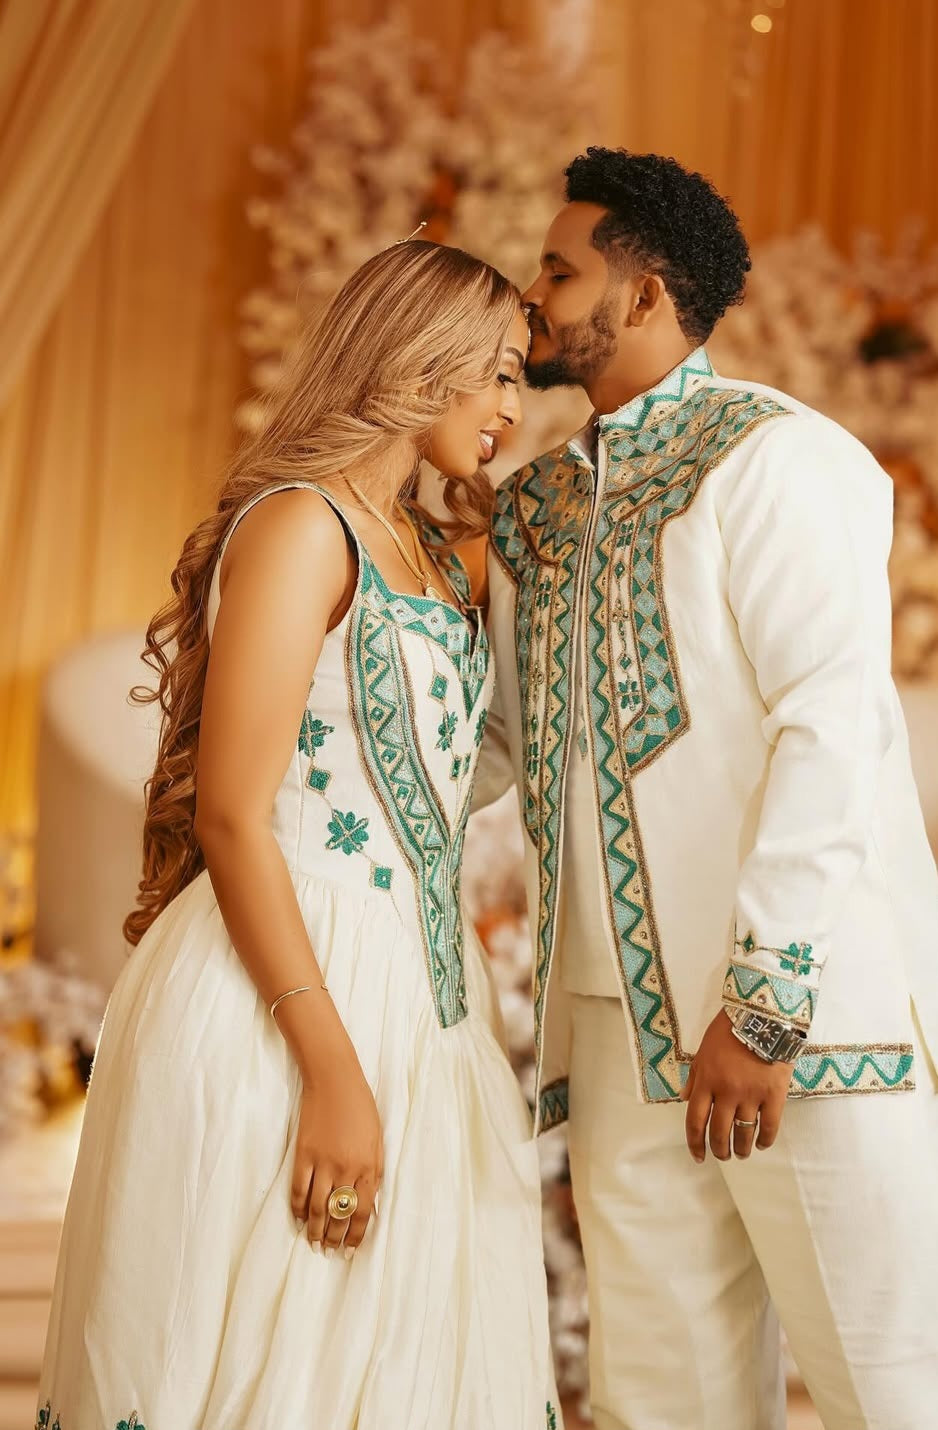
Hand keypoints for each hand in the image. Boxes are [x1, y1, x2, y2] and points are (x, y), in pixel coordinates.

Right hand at [291, 1054, 383, 1257]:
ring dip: (314, 1229)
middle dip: (334, 1237)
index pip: (362, 1212)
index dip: (356, 1234)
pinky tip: (298, 1218)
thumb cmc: (361, 1107)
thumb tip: (370, 1200)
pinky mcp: (303, 1155)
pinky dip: (296, 1208)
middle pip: (338, 1215)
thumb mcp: (378, 1139)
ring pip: (316, 1208)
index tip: (351, 1249)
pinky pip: (298, 1189)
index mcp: (368, 1167)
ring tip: (313, 1243)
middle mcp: (346, 1170)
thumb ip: (375, 1170)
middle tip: (330, 1251)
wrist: (335, 1081)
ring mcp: (323, 1163)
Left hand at [680, 1009, 794, 1163]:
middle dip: (720, 1150)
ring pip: (743, 1133)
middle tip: (724, 1156)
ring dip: (741, 1149)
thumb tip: (683, 1099)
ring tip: (742, 1153)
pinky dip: (765, 1140)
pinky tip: (762, 1144)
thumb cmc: (729, 1031)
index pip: (695, 1121)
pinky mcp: (774, 1095)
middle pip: (719, 1132)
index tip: (698, 1157)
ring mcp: (751, 1095)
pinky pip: (769, 1126)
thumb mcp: (703, 1051)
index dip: (695, 1143)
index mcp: (706, 1081)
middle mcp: (726, 1092)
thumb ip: (694, 1077)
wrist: (762, 1016)